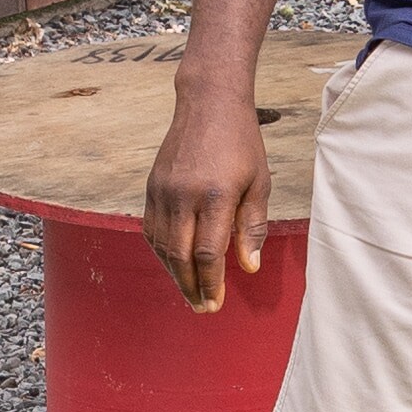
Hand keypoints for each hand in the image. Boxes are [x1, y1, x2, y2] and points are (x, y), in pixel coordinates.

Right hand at [143, 75, 274, 313]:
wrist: (208, 104)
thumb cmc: (242, 144)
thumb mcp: (260, 183)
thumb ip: (253, 226)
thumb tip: (249, 266)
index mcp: (216, 194)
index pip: (208, 253)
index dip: (211, 283)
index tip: (216, 303)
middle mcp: (184, 194)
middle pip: (180, 255)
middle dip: (191, 287)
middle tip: (202, 308)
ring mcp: (163, 190)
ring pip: (162, 246)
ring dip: (174, 274)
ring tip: (190, 291)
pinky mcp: (152, 186)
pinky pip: (151, 229)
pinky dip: (161, 252)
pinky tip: (174, 263)